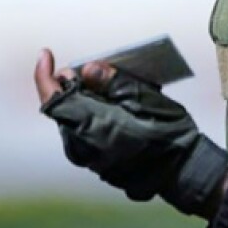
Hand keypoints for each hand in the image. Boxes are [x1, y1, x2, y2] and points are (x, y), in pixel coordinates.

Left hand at [33, 48, 227, 216]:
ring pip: (73, 117)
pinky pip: (84, 130)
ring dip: (84, 97)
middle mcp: (82, 145)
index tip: (45, 54)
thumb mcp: (145, 98)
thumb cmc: (167, 132)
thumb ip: (113, 81)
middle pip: (63, 106)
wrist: (183, 173)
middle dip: (73, 83)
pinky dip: (92, 112)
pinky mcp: (96, 162)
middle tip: (94, 68)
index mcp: (91, 128)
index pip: (54, 99)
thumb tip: (89, 68)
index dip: (44, 75)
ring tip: (107, 84)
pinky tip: (113, 103)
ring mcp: (87, 157)